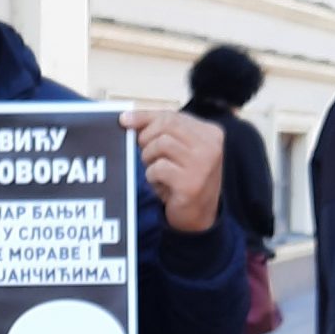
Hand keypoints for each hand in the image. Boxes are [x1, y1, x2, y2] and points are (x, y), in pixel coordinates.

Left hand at [121, 109, 223, 231]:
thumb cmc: (184, 180)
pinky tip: (161, 184)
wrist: (199, 217)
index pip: (172, 116)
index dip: (144, 117)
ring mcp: (203, 164)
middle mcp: (210, 145)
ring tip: (155, 171)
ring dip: (149, 158)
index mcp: (210, 133)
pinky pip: (158, 168)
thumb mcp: (179, 151)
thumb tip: (127, 118)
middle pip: (165, 126)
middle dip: (146, 138)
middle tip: (144, 154)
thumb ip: (162, 132)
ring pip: (161, 144)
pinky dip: (152, 176)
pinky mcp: (191, 182)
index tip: (124, 120)